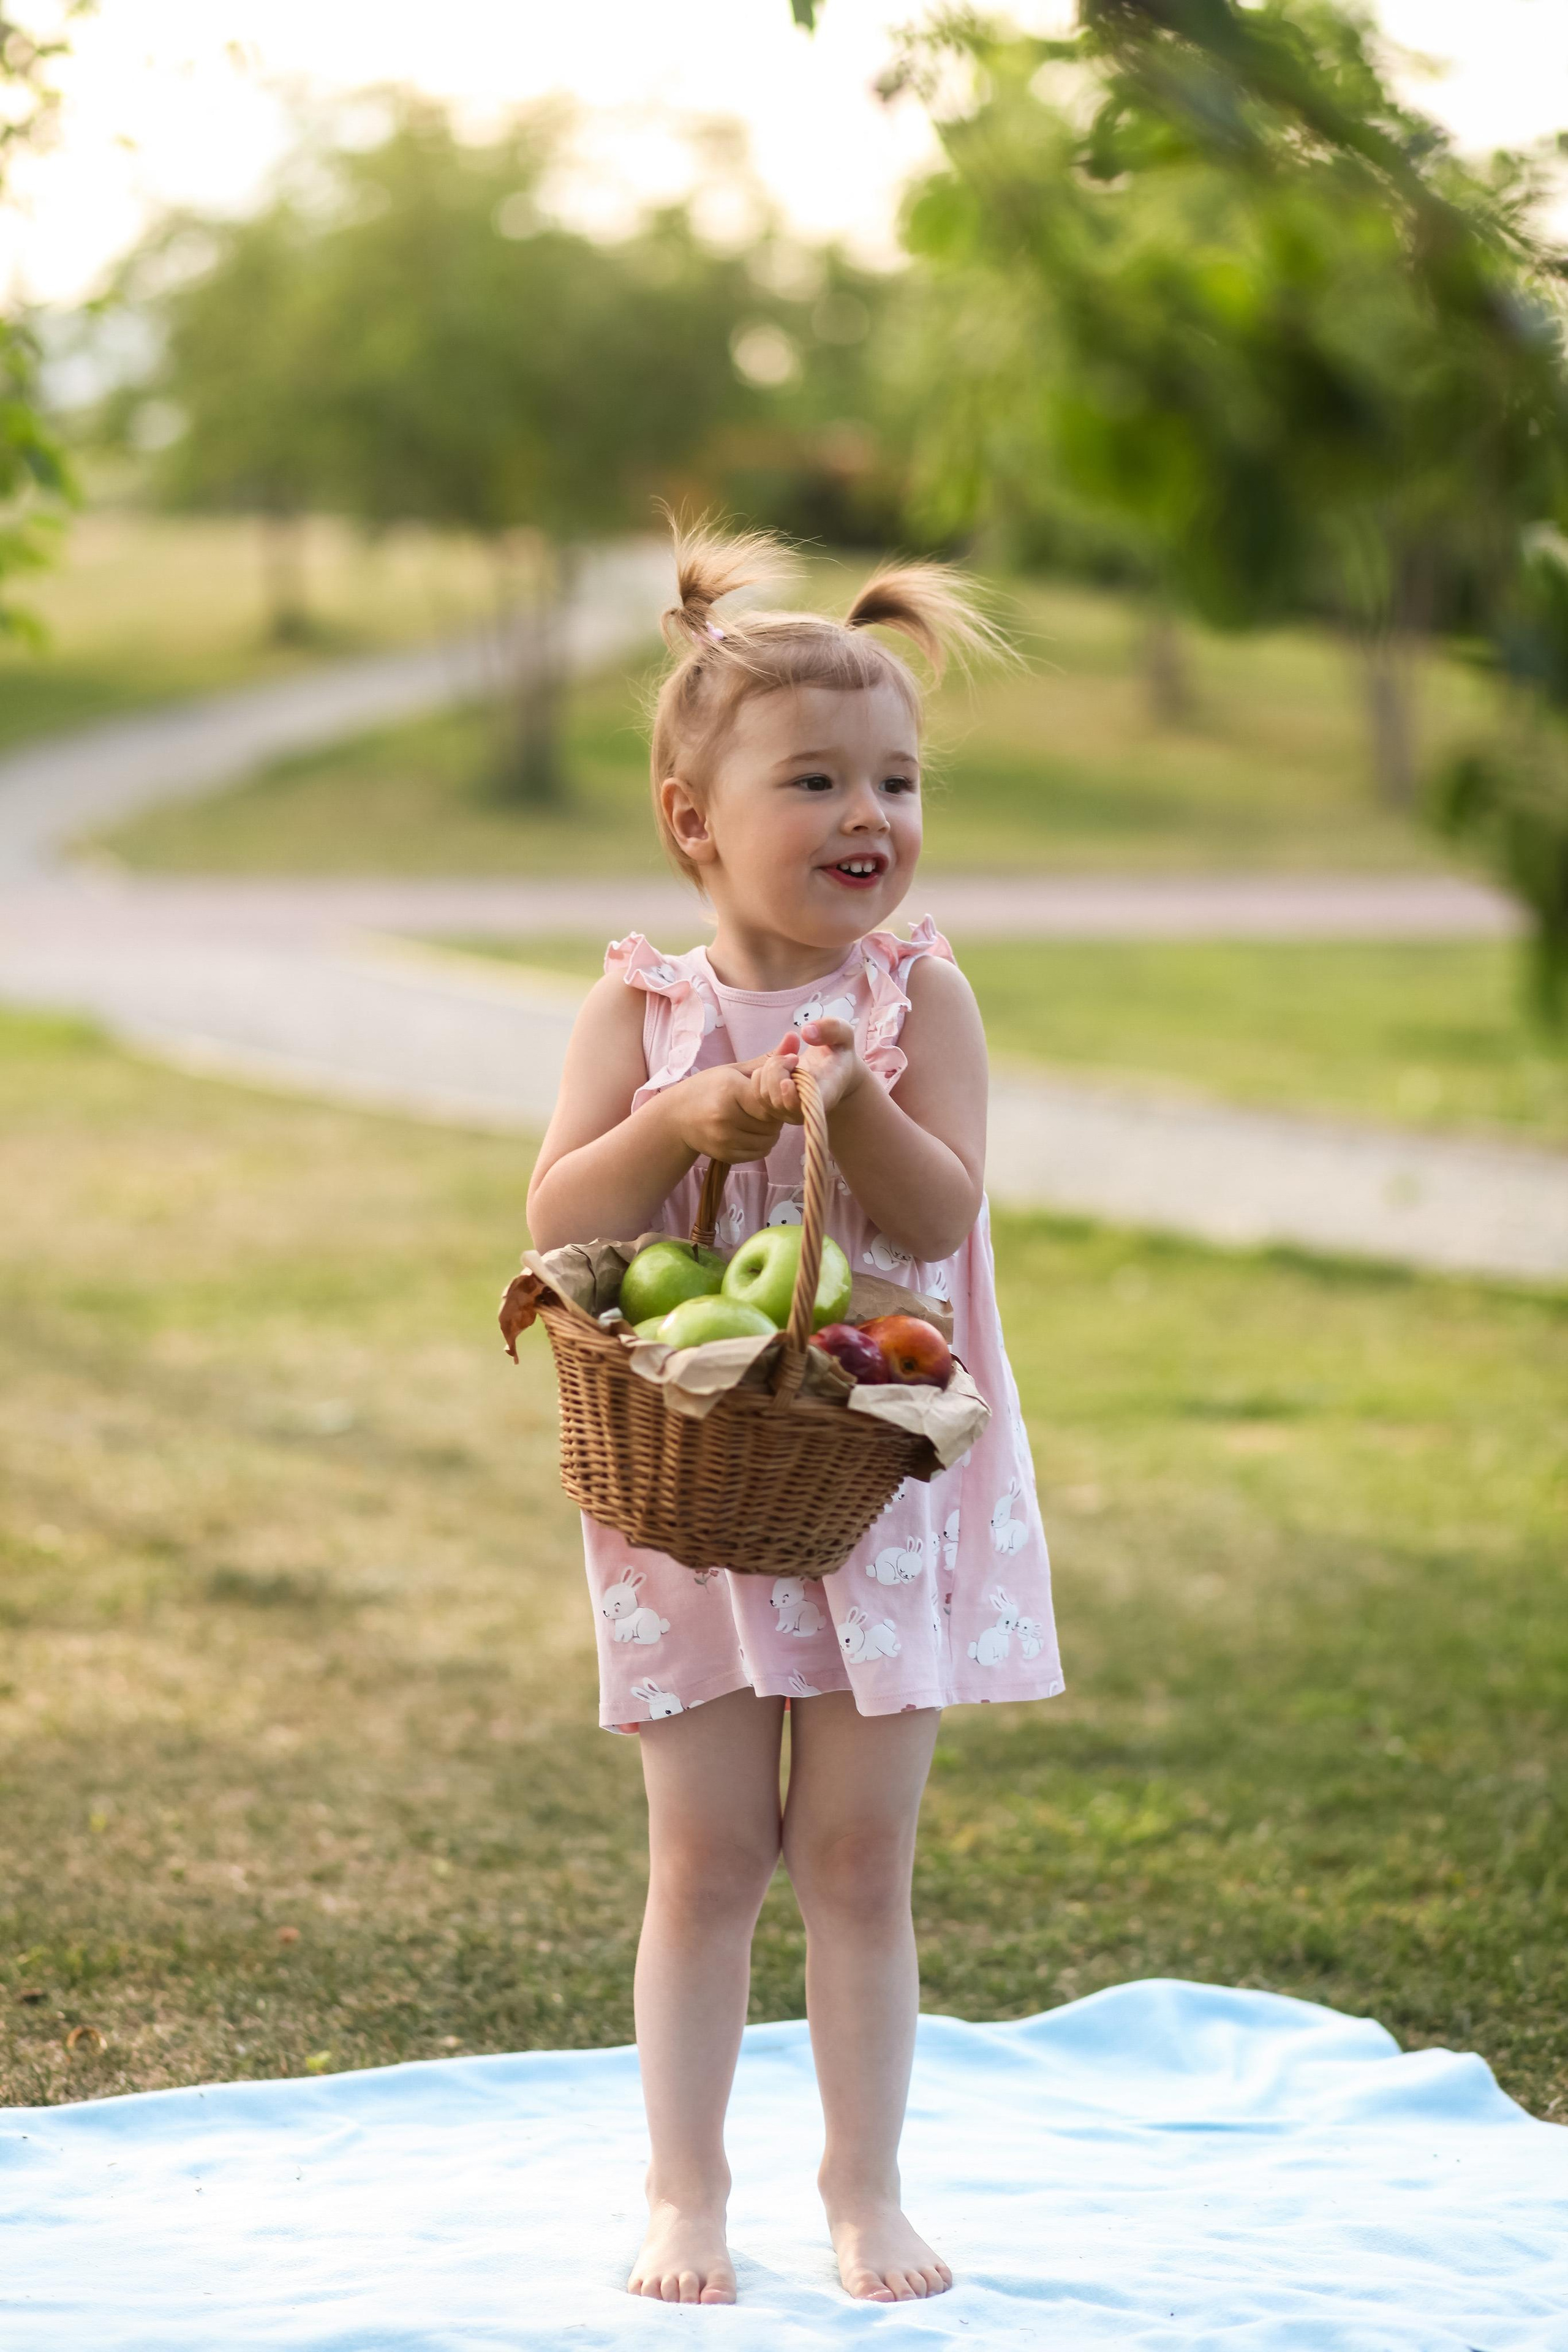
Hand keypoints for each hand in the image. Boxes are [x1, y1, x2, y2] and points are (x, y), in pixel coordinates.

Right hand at [662, 1059, 786, 1164]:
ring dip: (770, 1131)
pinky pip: (760, 1153)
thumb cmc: (708, 1089)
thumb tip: (795, 1038)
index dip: (776, 1096)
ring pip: (769, 1140)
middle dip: (775, 1115)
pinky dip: (761, 1144)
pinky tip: (750, 1132)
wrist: (675, 1117)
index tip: (767, 1092)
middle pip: (772, 1122)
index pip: (771, 1099)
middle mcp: (725, 1117)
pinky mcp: (725, 1155)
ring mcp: (724, 1139)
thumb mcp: (734, 1070)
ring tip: (757, 1118)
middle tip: (763, 1106)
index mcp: (729, 1090)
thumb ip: (769, 1060)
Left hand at [753, 1019, 864, 1123]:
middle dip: (778, 1069)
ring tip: (788, 1059)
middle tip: (794, 1056)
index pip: (805, 1107)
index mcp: (826, 1094)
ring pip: (764, 1094)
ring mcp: (788, 1111)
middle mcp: (805, 1109)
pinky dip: (762, 1073)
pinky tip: (778, 1065)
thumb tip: (807, 1032)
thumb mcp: (844, 1034)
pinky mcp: (774, 1107)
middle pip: (778, 1098)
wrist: (834, 1071)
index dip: (791, 1099)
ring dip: (770, 1068)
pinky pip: (756, 1091)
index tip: (787, 1081)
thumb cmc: (839, 1052)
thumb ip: (832, 1029)